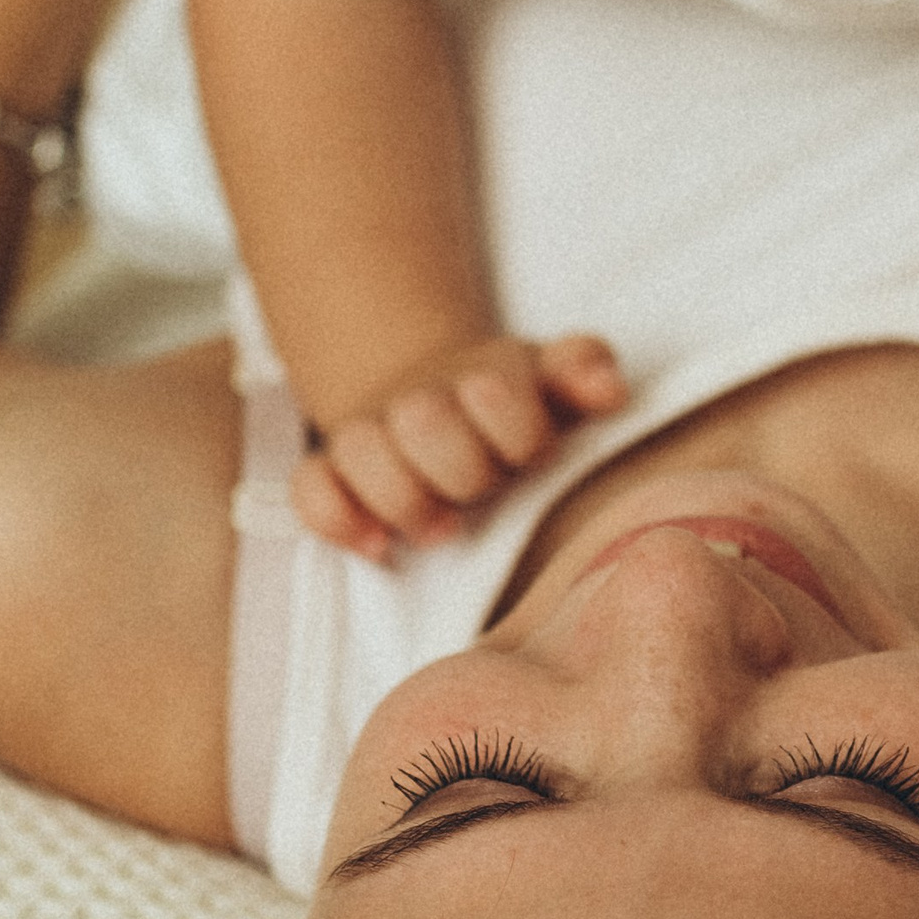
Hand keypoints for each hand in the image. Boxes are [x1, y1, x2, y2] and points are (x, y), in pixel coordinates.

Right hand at [295, 332, 626, 555]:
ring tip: (442, 527)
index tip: (531, 454)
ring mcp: (369, 433)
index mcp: (484, 377)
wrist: (442, 400)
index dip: (519, 434)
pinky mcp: (329, 470)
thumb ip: (587, 373)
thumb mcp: (560, 387)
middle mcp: (420, 400)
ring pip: (360, 449)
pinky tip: (377, 546)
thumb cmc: (517, 412)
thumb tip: (608, 389)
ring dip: (404, 498)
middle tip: (482, 492)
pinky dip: (339, 519)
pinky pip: (310, 489)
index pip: (494, 390)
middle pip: (423, 419)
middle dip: (462, 470)